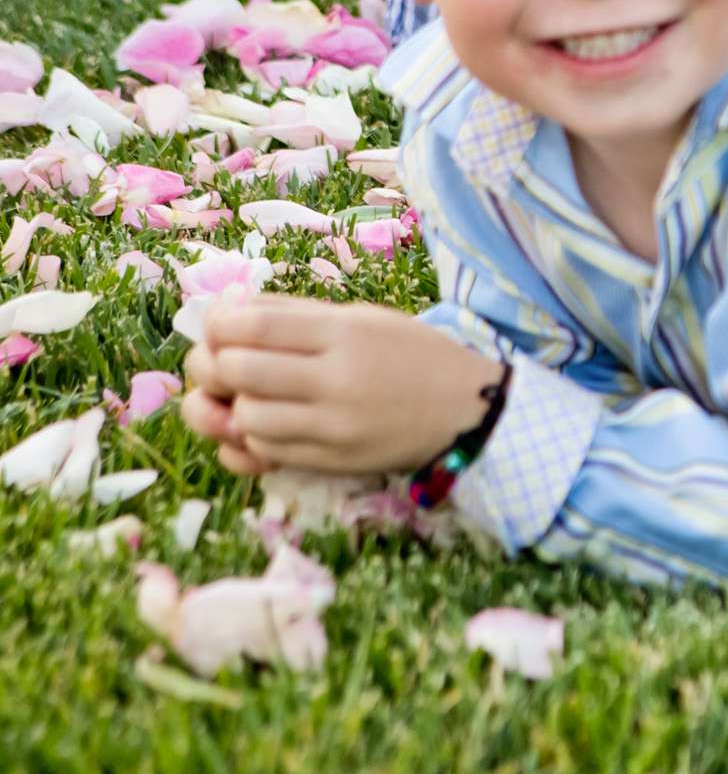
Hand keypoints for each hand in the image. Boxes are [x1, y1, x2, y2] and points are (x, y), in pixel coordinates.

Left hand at [181, 296, 503, 476]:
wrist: (466, 409)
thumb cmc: (412, 354)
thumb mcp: (363, 318)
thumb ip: (296, 314)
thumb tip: (225, 312)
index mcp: (346, 332)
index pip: (253, 324)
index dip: (219, 324)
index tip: (219, 326)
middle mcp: (338, 379)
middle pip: (238, 370)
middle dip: (215, 365)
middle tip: (224, 363)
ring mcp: (334, 425)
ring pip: (245, 418)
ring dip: (234, 405)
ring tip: (250, 395)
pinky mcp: (332, 461)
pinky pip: (266, 450)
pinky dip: (254, 436)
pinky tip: (270, 423)